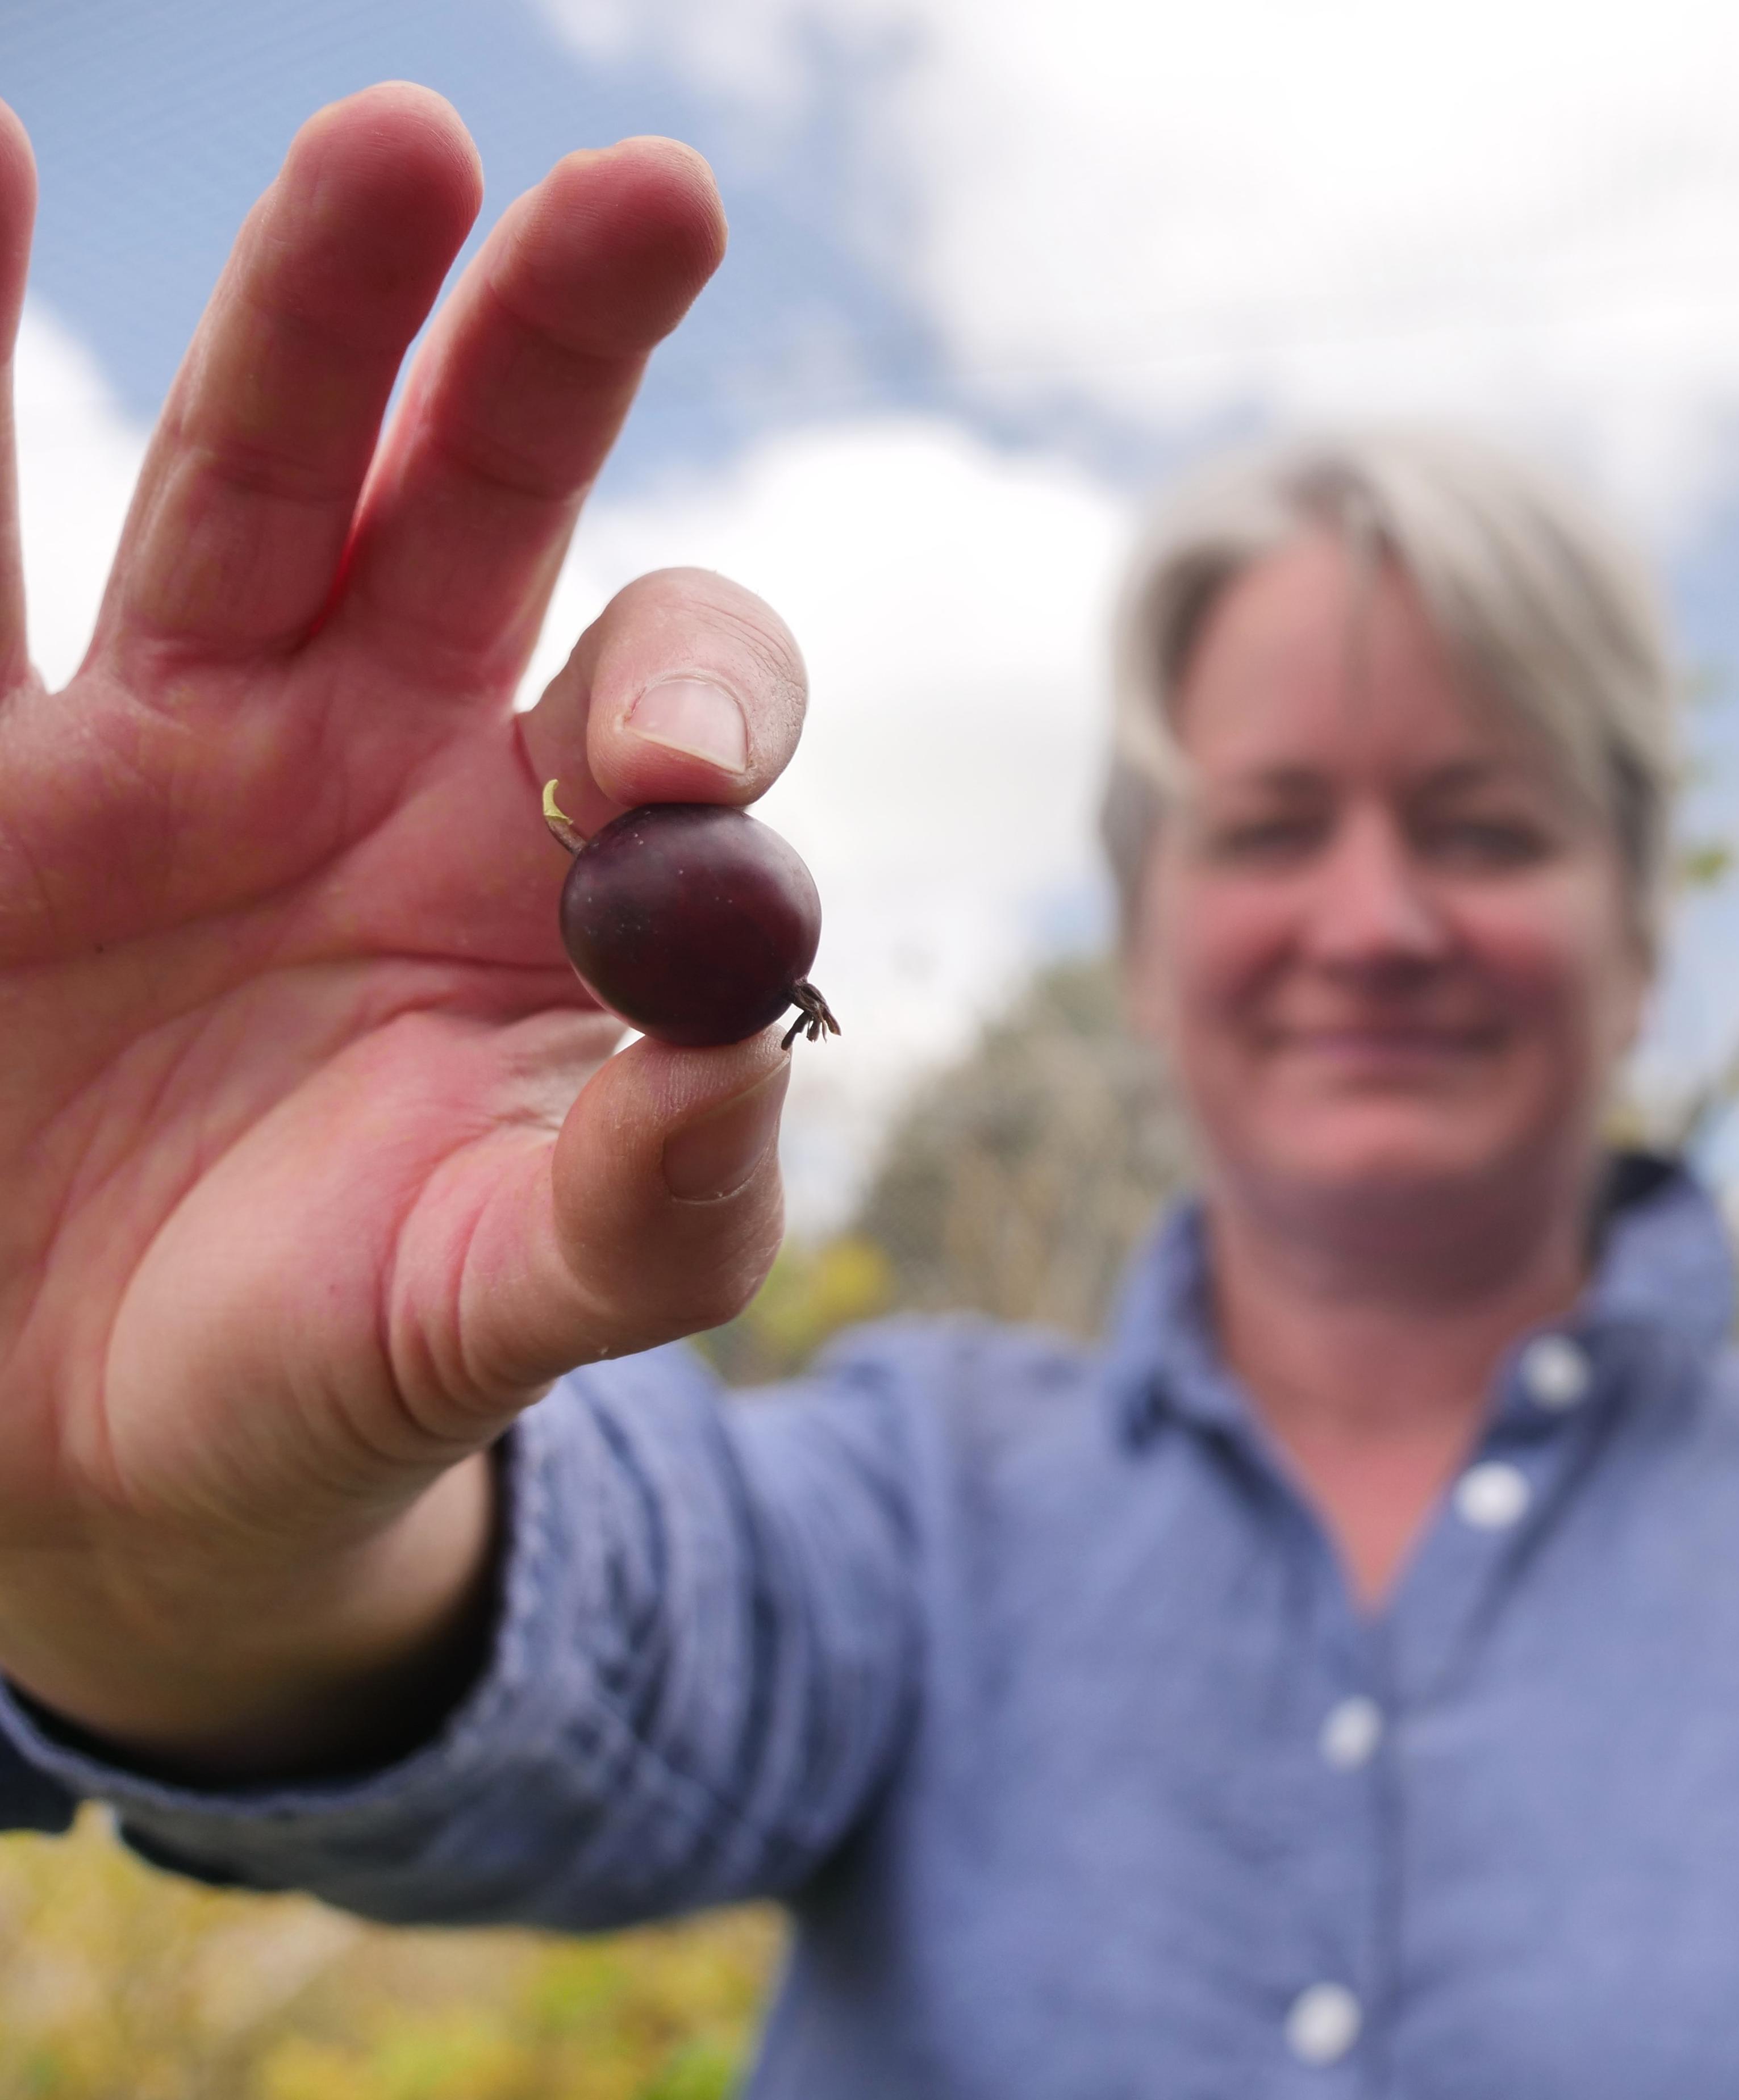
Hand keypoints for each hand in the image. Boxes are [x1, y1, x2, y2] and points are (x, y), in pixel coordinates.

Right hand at [0, 87, 808, 1772]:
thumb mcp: (520, 1295)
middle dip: (544, 350)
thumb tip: (747, 1057)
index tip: (654, 775)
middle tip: (649, 196)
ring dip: (300, 322)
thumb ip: (654, 1196)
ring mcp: (154, 742)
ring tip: (381, 145)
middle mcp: (365, 742)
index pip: (666, 684)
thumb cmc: (360, 1350)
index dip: (686, 690)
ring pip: (231, 488)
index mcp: (540, 851)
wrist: (125, 1448)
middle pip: (475, 496)